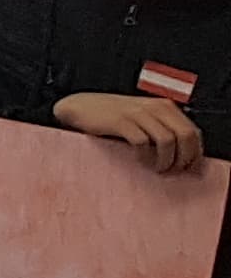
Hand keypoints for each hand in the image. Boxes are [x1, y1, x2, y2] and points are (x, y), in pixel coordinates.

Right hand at [55, 92, 207, 174]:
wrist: (81, 107)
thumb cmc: (111, 116)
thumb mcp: (142, 118)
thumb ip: (161, 129)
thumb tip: (183, 155)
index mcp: (164, 106)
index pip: (193, 131)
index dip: (195, 153)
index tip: (190, 168)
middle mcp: (155, 107)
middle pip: (185, 135)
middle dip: (183, 158)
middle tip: (173, 171)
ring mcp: (138, 113)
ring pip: (167, 140)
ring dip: (165, 160)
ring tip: (156, 168)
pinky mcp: (121, 122)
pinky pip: (143, 142)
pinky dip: (145, 156)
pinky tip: (139, 160)